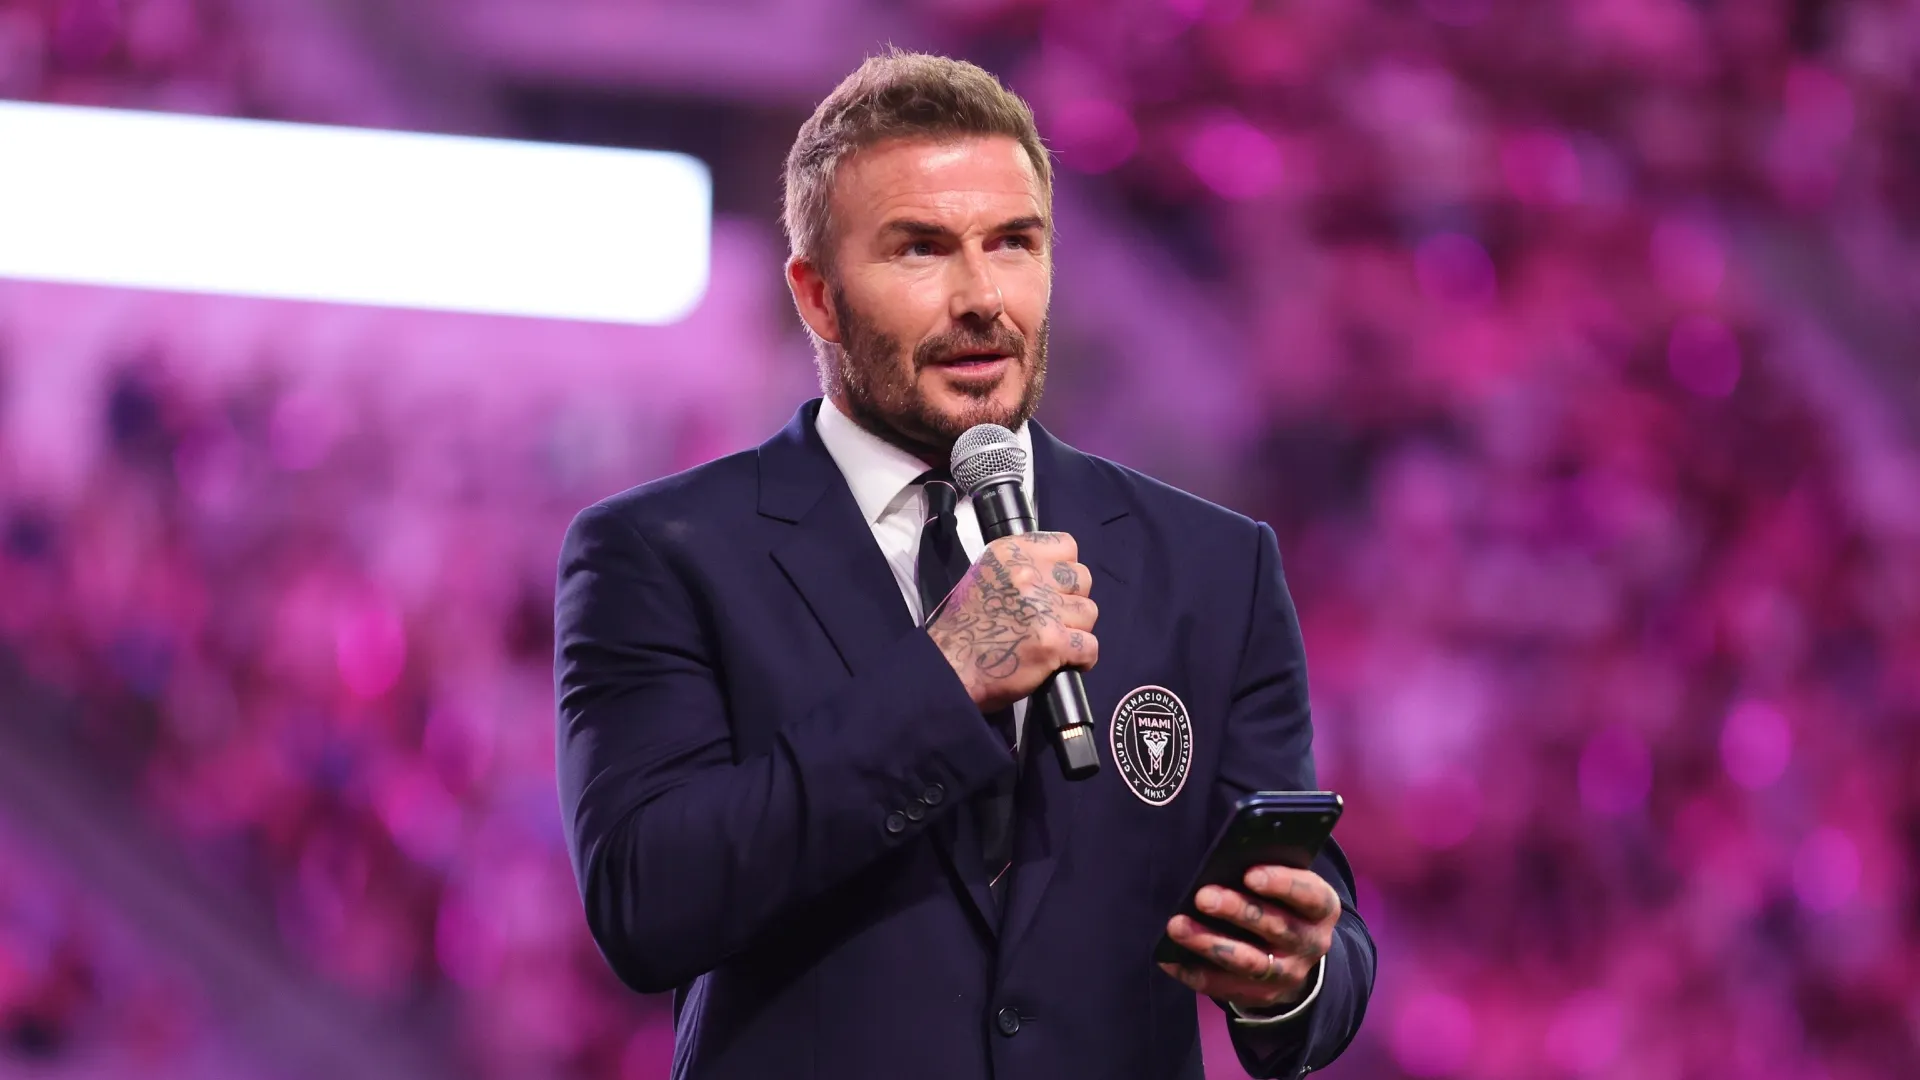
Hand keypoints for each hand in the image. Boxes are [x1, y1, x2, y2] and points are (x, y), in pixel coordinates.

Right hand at [926, 531, 1098, 712]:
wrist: (948, 671)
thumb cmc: (963, 630)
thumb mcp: (983, 577)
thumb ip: (1017, 569)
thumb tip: (1053, 574)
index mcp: (1009, 553)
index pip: (1066, 545)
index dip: (1064, 569)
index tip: (1054, 588)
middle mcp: (1027, 574)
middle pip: (1082, 578)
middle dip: (1072, 600)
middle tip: (1053, 619)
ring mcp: (1042, 608)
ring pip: (1089, 612)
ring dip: (1076, 630)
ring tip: (1053, 643)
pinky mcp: (1053, 641)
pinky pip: (1090, 646)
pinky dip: (1081, 659)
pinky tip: (1064, 663)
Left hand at [1158, 866, 1339, 1013]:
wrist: (1296, 956)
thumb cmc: (1281, 904)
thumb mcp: (1288, 887)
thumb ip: (1266, 872)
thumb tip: (1223, 857)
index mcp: (1322, 908)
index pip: (1310, 895)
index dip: (1282, 884)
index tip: (1250, 874)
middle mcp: (1311, 943)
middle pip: (1275, 927)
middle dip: (1236, 910)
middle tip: (1203, 896)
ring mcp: (1288, 973)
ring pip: (1247, 960)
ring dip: (1210, 943)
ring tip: (1177, 926)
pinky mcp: (1262, 995)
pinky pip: (1224, 987)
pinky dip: (1194, 972)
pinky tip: (1169, 959)